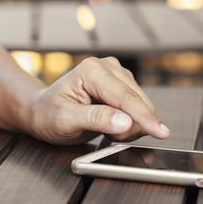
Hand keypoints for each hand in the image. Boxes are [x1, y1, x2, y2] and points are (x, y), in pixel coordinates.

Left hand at [29, 57, 169, 144]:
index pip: (125, 96)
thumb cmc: (48, 114)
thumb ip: (95, 119)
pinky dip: (130, 121)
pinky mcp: (120, 84)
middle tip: (110, 136)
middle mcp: (106, 67)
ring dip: (131, 123)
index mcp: (92, 71)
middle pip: (137, 100)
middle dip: (132, 124)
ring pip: (140, 103)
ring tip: (105, 128)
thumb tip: (125, 121)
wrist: (42, 112)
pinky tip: (112, 123)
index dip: (144, 117)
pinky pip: (137, 105)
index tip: (160, 132)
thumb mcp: (66, 120)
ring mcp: (115, 74)